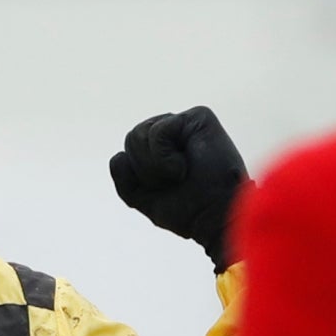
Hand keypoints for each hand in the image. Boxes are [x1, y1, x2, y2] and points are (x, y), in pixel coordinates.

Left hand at [109, 105, 248, 269]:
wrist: (216, 217)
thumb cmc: (187, 211)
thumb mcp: (143, 198)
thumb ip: (124, 178)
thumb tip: (119, 156)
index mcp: (161, 149)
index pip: (126, 155)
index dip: (138, 179)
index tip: (167, 191)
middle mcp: (173, 133)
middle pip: (131, 139)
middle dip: (145, 170)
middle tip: (175, 182)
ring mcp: (185, 124)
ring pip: (138, 134)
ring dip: (154, 165)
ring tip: (180, 173)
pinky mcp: (199, 117)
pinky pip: (158, 131)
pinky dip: (164, 157)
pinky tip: (184, 165)